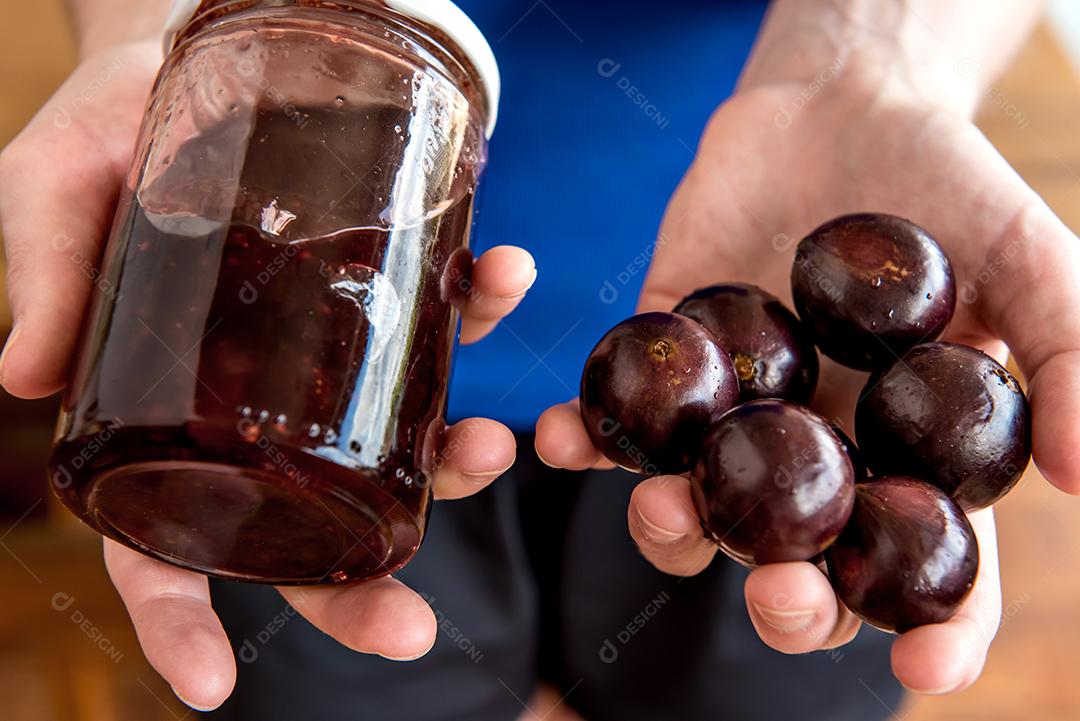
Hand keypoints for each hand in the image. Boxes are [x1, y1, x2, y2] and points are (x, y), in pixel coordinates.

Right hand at [0, 42, 534, 709]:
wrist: (194, 47)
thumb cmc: (116, 121)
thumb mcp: (56, 183)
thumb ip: (45, 270)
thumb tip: (21, 375)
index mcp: (160, 409)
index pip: (156, 539)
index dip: (177, 618)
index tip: (211, 686)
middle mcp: (254, 406)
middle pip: (300, 528)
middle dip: (357, 585)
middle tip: (412, 624)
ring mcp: (327, 358)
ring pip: (391, 449)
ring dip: (451, 465)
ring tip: (491, 444)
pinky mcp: (385, 293)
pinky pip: (442, 323)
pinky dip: (480, 308)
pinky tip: (504, 272)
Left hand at [536, 73, 1079, 693]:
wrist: (842, 107)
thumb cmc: (950, 183)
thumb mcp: (1029, 259)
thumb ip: (1066, 359)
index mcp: (908, 458)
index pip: (936, 573)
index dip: (938, 632)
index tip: (927, 673)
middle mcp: (818, 456)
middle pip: (801, 563)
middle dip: (786, 597)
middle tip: (777, 589)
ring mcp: (737, 417)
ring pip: (698, 508)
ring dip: (672, 527)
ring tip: (661, 507)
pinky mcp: (668, 364)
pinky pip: (619, 420)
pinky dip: (582, 435)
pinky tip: (559, 437)